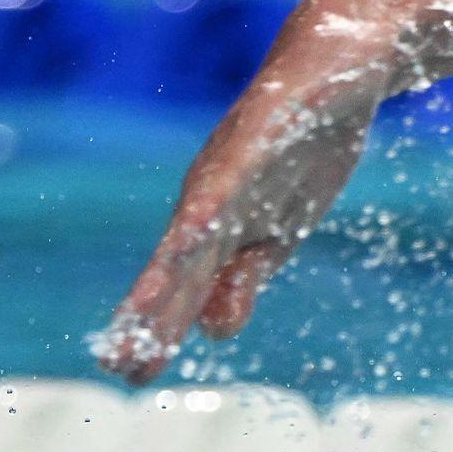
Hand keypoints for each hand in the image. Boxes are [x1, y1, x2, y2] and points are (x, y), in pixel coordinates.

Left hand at [93, 1, 406, 384]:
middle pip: (174, 275)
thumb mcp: (276, 236)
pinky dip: (201, 227)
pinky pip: (221, 194)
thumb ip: (242, 280)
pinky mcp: (245, 155)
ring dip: (163, 284)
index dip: (157, 330)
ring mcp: (222, 181)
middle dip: (149, 322)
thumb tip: (213, 332)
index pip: (178, 290)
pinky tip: (182, 254)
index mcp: (213, 230)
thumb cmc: (302, 152)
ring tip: (136, 324)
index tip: (131, 373)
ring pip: (187, 243)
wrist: (334, 78)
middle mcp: (205, 207)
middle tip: (118, 367)